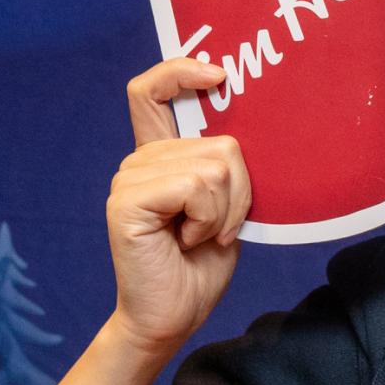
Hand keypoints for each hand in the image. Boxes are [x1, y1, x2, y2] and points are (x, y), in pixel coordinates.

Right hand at [104, 58, 249, 363]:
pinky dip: (209, 218)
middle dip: (241, 190)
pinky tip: (187, 241)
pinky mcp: (127, 200)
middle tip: (218, 226)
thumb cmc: (202, 262)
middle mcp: (139, 160)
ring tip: (200, 235)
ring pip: (215, 164)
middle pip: (219, 141)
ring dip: (226, 209)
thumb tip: (257, 125)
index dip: (181, 69)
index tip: (219, 74)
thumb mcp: (226, 205)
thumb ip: (225, 166)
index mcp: (160, 156)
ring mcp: (129, 178)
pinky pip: (197, 186)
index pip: (151, 91)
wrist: (173, 315)